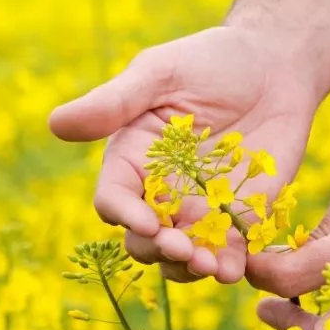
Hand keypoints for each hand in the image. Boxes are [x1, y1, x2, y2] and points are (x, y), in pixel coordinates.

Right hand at [49, 26, 329, 282]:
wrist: (274, 63)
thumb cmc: (209, 61)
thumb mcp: (160, 73)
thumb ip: (114, 102)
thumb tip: (55, 124)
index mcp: (132, 161)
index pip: (115, 200)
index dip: (126, 215)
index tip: (147, 222)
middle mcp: (161, 193)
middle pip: (144, 240)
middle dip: (158, 249)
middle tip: (182, 247)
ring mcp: (200, 211)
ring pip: (182, 258)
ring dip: (190, 268)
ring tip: (210, 266)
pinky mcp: (240, 218)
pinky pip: (230, 253)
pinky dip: (230, 266)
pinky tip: (235, 268)